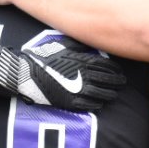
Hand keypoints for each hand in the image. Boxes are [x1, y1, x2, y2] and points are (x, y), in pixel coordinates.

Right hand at [0, 38, 125, 110]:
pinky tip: (100, 103)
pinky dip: (98, 103)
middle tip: (122, 83)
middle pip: (108, 80)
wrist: (26, 73)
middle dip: (117, 82)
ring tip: (114, 93)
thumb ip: (80, 46)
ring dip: (111, 93)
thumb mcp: (63, 45)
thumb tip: (93, 42)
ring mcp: (79, 90)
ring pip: (102, 93)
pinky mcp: (71, 102)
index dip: (116, 70)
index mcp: (84, 61)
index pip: (108, 67)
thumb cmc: (43, 57)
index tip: (120, 72)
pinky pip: (91, 104)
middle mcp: (85, 75)